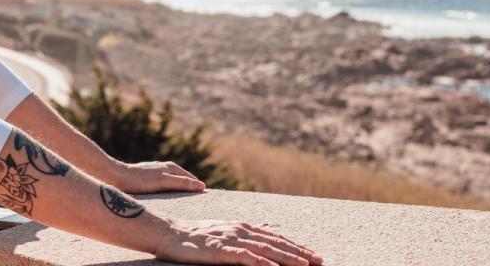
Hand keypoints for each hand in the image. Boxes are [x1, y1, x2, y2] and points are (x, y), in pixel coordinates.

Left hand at [113, 160, 206, 193]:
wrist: (115, 176)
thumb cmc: (139, 180)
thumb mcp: (163, 182)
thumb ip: (182, 183)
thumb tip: (201, 186)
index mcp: (171, 167)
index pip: (190, 179)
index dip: (197, 187)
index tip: (206, 199)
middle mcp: (164, 168)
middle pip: (182, 179)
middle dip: (190, 188)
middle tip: (198, 202)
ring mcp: (155, 173)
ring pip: (172, 183)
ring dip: (179, 190)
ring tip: (184, 203)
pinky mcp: (147, 180)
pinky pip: (163, 186)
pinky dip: (168, 192)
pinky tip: (165, 200)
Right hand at [154, 219, 322, 265]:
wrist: (169, 233)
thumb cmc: (196, 238)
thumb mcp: (224, 235)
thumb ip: (244, 239)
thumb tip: (265, 243)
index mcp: (243, 227)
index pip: (276, 238)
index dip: (297, 246)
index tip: (315, 255)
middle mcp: (241, 230)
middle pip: (276, 242)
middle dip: (299, 252)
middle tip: (319, 261)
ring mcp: (231, 239)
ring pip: (265, 249)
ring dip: (286, 257)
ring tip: (304, 265)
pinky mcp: (219, 249)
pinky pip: (244, 257)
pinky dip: (260, 263)